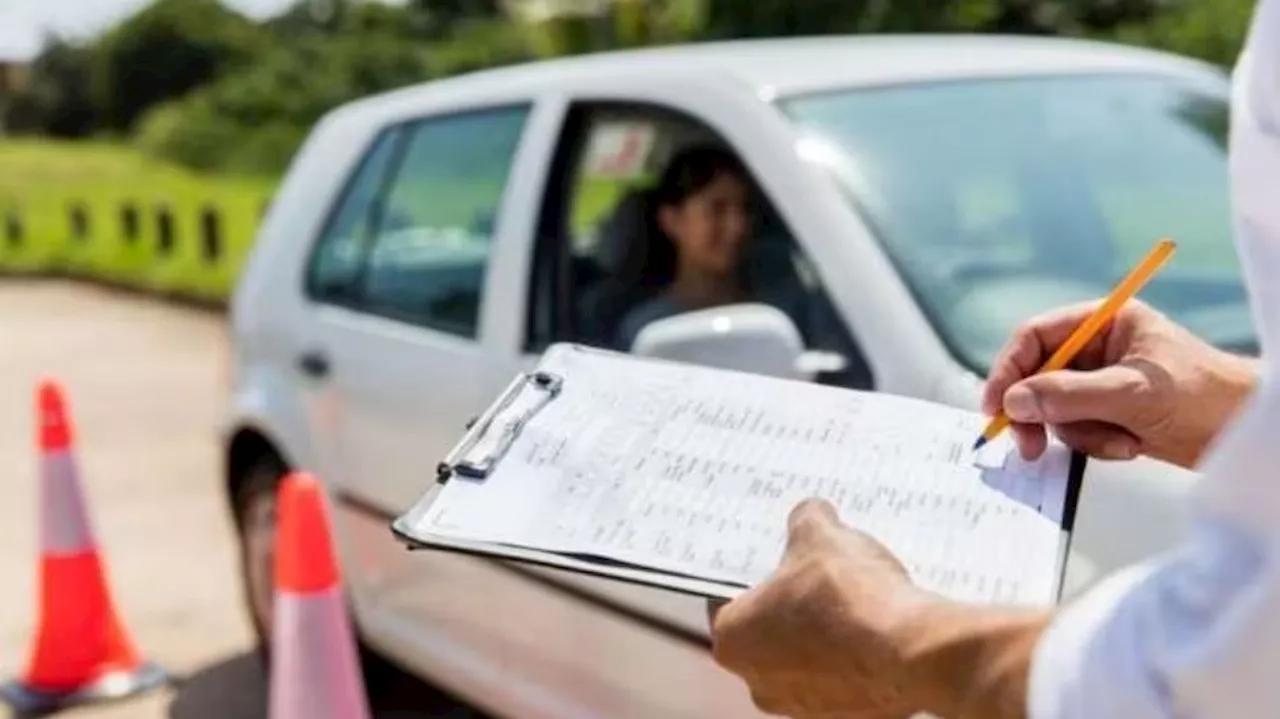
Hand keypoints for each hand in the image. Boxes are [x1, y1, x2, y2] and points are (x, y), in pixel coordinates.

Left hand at [710, 500, 1048, 718]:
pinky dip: (854, 654)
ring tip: (854, 597)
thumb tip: (811, 514)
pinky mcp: (844, 715)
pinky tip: (876, 625)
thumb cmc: (849, 596)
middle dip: (791, 602)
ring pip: (806, 657)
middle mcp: (758, 683)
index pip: (727, 599)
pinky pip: (842, 676)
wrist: (912, 652)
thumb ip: (806, 520)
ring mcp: (802, 706)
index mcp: (732, 640)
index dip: (753, 573)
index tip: (775, 558)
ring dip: (824, 630)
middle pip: (767, 631)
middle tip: (817, 572)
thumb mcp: (820, 535)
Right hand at [982, 300, 1258, 469]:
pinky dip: (1097, 444)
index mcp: (1105, 323)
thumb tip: (1013, 401)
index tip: (996, 406)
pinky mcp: (1111, 413)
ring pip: (1055, 409)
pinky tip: (1132, 445)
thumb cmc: (1204, 397)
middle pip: (1038, 376)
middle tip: (1029, 446)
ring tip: (1120, 441)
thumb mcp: (1131, 393)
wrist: (1247, 432)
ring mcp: (1103, 382)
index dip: (1009, 369)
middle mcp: (1099, 348)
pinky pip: (1077, 430)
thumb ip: (1068, 395)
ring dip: (1079, 433)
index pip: (1036, 337)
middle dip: (1039, 412)